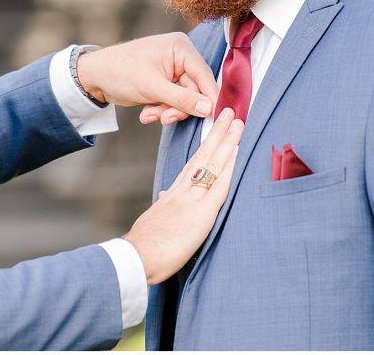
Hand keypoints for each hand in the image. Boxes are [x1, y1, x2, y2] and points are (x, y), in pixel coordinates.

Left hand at [75, 33, 216, 122]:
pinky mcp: (165, 82)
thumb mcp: (153, 87)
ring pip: (184, 99)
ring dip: (168, 111)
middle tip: (165, 119)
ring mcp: (173, 70)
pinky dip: (161, 109)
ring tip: (150, 116)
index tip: (214, 118)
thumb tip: (209, 109)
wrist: (95, 77)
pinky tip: (146, 113)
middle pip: (195, 90)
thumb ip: (183, 99)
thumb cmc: (121, 72)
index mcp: (181, 48)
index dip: (210, 98)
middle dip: (178, 108)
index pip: (204, 75)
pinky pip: (173, 101)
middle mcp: (180, 56)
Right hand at [122, 108, 242, 284]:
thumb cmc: (143, 249)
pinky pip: (218, 186)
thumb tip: (165, 199)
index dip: (205, 148)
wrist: (136, 259)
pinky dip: (228, 168)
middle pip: (202, 156)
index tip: (214, 132)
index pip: (192, 166)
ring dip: (226, 142)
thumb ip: (162, 208)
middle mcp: (181, 192)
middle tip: (229, 113)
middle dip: (217, 134)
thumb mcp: (153, 222)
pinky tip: (237, 153)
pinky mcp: (200, 214)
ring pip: (211, 164)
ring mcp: (191, 200)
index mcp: (171, 196)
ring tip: (237, 123)